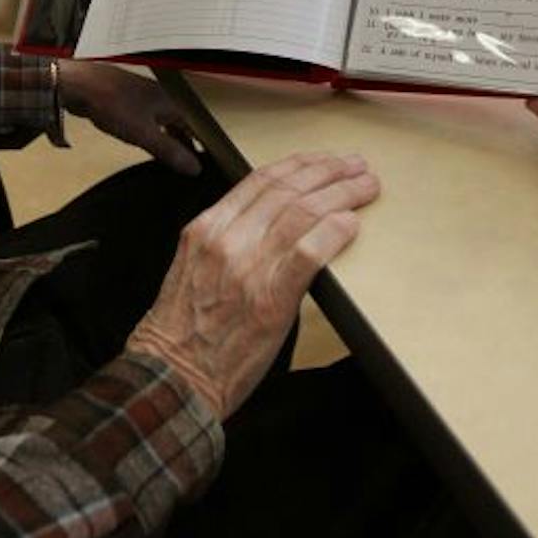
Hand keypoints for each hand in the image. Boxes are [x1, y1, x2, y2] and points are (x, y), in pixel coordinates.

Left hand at [55, 59, 201, 174]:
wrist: (80, 83)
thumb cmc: (113, 104)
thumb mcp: (144, 134)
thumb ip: (170, 151)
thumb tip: (195, 168)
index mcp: (171, 102)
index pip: (195, 128)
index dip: (201, 146)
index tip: (206, 164)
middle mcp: (161, 97)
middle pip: (180, 123)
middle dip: (184, 143)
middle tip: (188, 164)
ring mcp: (142, 96)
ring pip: (163, 120)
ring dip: (168, 137)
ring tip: (169, 157)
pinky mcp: (126, 98)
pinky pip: (147, 118)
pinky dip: (151, 131)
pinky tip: (145, 140)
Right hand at [125, 151, 377, 417]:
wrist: (172, 377)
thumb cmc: (182, 331)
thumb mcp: (193, 268)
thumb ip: (225, 242)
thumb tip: (269, 225)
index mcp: (206, 230)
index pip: (260, 180)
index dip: (299, 164)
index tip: (323, 160)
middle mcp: (226, 240)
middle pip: (288, 189)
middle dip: (329, 172)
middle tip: (356, 166)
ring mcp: (248, 268)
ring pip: (303, 213)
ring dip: (342, 195)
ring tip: (366, 187)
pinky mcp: (270, 300)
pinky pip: (309, 252)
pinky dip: (334, 232)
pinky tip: (352, 224)